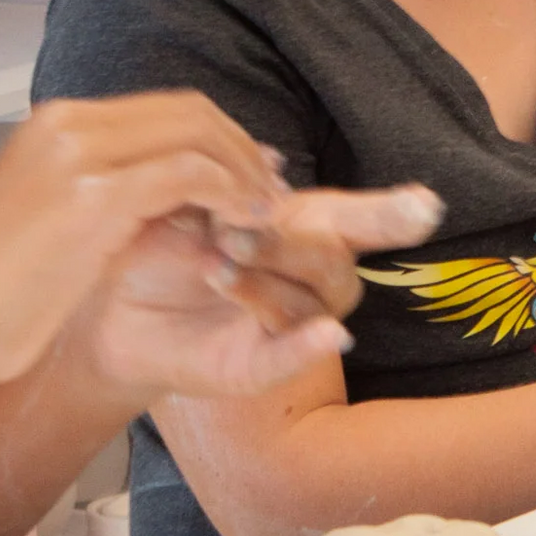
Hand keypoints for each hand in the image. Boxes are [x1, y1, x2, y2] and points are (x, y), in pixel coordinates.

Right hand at [0, 94, 423, 405]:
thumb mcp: (45, 223)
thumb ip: (98, 193)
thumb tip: (159, 194)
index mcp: (52, 124)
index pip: (163, 109)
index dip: (220, 137)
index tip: (254, 171)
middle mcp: (66, 124)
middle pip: (189, 111)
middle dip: (241, 148)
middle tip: (273, 191)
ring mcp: (78, 153)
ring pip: (197, 136)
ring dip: (244, 172)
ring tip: (265, 215)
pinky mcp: (95, 195)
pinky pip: (190, 175)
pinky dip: (229, 195)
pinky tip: (243, 228)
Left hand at [73, 182, 444, 401]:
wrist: (108, 309)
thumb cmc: (161, 247)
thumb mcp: (190, 202)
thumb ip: (228, 187)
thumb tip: (273, 167)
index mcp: (303, 230)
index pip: (358, 220)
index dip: (393, 213)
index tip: (426, 207)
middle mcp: (309, 280)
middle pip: (332, 259)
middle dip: (286, 241)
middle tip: (230, 230)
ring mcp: (290, 327)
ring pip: (312, 306)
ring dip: (268, 282)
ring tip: (212, 265)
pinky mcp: (258, 368)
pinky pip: (292, 358)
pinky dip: (309, 346)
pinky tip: (327, 336)